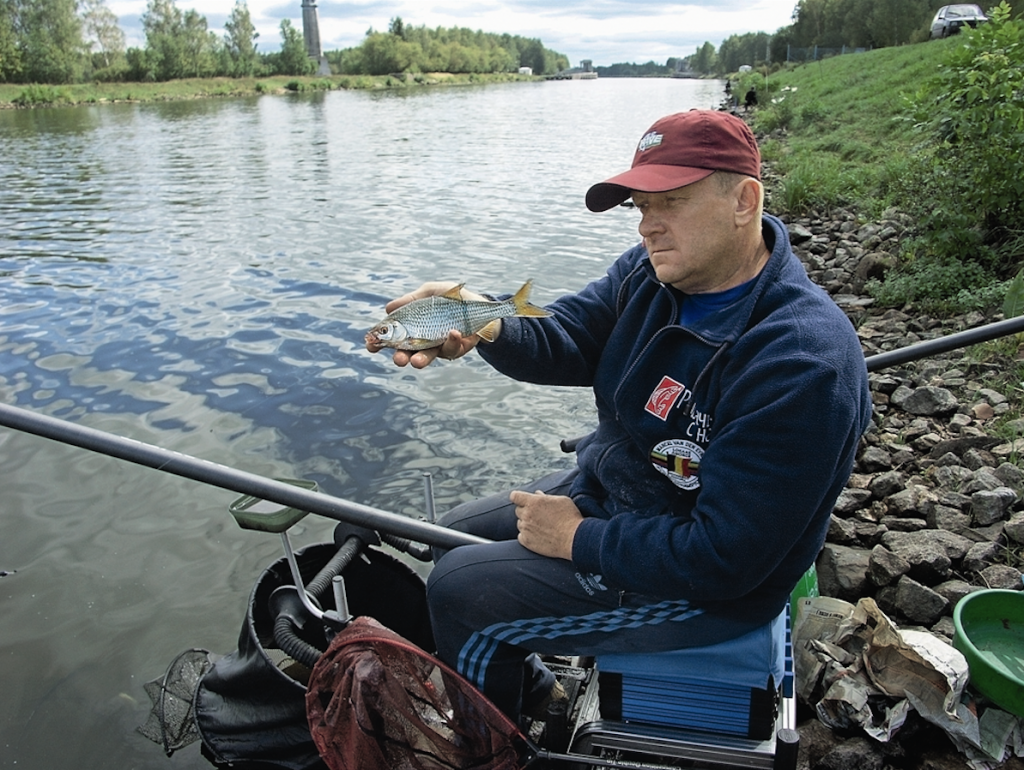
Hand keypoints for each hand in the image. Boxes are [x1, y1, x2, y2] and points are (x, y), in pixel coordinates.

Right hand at [365, 281, 490, 368]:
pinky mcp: (456, 348)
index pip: (391, 337)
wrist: (481, 303)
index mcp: (412, 326)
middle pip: (407, 353)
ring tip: (417, 362)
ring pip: (427, 357)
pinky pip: (452, 349)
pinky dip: (452, 341)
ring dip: (422, 360)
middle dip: (401, 358)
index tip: (370, 346)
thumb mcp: (431, 292)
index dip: (379, 343)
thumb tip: (388, 308)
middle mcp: (422, 339)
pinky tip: (453, 332)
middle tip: (398, 360)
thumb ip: (411, 299)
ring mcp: (438, 346)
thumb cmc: (453, 298)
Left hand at [510, 490, 582, 559]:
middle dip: (526, 511)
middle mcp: (526, 514)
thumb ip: (546, 497)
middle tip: (539, 515)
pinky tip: (538, 536)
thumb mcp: (561, 500)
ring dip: (527, 524)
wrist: (574, 538)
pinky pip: (521, 536)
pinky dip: (527, 536)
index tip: (522, 500)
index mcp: (533, 502)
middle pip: (518, 510)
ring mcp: (526, 529)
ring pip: (520, 523)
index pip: (515, 496)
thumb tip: (537, 494)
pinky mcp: (526, 541)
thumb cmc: (570, 517)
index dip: (518, 497)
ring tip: (541, 527)